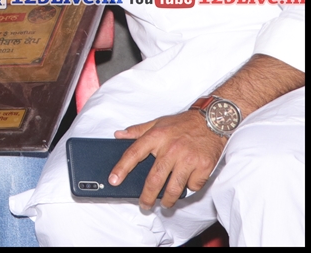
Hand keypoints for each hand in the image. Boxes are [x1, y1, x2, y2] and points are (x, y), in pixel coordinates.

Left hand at [112, 110, 227, 209]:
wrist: (212, 120)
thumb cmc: (183, 123)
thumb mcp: (158, 122)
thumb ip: (138, 130)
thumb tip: (119, 135)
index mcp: (156, 137)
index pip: (134, 153)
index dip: (122, 168)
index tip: (113, 180)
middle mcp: (171, 148)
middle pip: (154, 178)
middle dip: (147, 196)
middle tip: (144, 205)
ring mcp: (188, 159)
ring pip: (174, 188)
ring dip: (168, 200)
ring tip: (164, 204)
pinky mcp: (204, 167)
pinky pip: (193, 186)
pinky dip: (190, 188)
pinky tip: (187, 185)